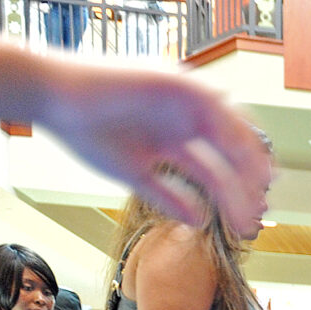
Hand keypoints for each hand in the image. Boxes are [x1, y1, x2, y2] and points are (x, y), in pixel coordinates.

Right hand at [37, 63, 272, 236]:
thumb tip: (199, 222)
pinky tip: (240, 161)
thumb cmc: (84, 131)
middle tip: (257, 215)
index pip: (217, 172)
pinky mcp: (176, 82)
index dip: (235, 198)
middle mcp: (186, 121)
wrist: (53, 97)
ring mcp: (183, 101)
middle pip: (231, 154)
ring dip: (248, 161)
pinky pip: (215, 107)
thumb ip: (167, 196)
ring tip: (257, 193)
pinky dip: (231, 132)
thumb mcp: (133, 174)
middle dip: (249, 184)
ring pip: (231, 131)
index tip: (246, 226)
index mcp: (176, 141)